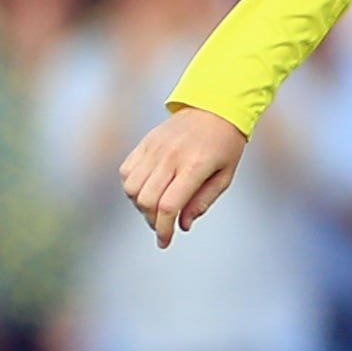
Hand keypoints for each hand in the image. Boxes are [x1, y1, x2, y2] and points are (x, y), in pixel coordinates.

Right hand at [119, 106, 247, 246]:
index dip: (164, 229)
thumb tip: (182, 225)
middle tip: (164, 225)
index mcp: (195, 166)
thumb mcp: (225, 176)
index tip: (165, 242)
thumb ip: (203, 201)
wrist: (214, 108)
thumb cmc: (225, 145)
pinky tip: (147, 189)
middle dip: (153, 221)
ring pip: (131, 188)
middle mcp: (171, 157)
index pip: (169, 206)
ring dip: (140, 206)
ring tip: (157, 207)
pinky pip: (126, 171)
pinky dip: (131, 187)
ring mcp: (155, 148)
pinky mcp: (145, 143)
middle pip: (147, 200)